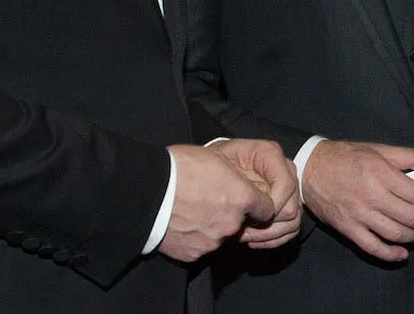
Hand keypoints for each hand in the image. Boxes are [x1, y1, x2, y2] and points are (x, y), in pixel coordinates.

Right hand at [158, 145, 276, 262]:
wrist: (146, 191)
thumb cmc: (179, 168)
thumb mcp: (217, 158)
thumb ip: (238, 178)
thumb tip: (247, 183)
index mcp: (242, 198)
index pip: (267, 209)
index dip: (257, 203)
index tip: (247, 200)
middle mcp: (232, 222)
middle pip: (242, 223)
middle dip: (230, 214)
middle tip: (209, 200)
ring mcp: (214, 241)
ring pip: (221, 235)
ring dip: (212, 225)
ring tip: (191, 210)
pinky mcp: (194, 254)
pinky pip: (201, 246)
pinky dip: (195, 237)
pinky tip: (182, 223)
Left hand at [208, 138, 301, 248]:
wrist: (209, 170)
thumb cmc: (213, 164)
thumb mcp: (219, 163)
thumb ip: (240, 180)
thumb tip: (257, 204)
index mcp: (270, 154)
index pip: (286, 185)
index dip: (272, 205)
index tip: (251, 216)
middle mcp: (284, 170)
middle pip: (291, 208)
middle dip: (266, 224)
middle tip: (242, 228)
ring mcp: (287, 190)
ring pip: (292, 223)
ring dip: (267, 234)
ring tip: (245, 234)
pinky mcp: (286, 206)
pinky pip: (290, 231)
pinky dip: (271, 239)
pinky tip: (252, 237)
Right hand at [301, 140, 413, 262]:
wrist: (308, 169)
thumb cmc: (344, 156)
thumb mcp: (377, 149)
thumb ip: (408, 156)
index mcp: (380, 173)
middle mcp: (371, 196)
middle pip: (410, 217)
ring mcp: (359, 215)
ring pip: (396, 234)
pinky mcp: (348, 229)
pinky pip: (373, 247)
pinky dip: (391, 254)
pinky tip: (402, 253)